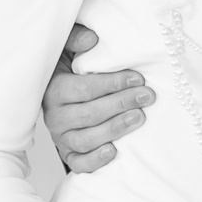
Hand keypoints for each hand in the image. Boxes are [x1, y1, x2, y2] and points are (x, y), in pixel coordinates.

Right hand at [43, 24, 152, 171]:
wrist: (60, 92)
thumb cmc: (71, 68)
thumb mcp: (69, 48)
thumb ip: (76, 38)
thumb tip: (92, 39)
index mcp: (54, 88)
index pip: (83, 89)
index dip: (112, 84)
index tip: (138, 78)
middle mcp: (54, 115)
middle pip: (88, 114)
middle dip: (121, 104)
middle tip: (147, 96)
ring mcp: (61, 136)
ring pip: (86, 139)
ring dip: (115, 129)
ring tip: (139, 117)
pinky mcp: (68, 154)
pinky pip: (79, 163)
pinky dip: (95, 160)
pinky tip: (114, 151)